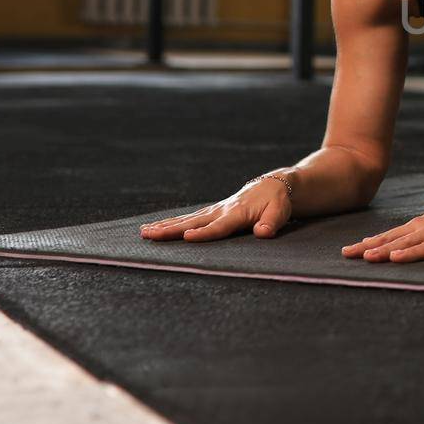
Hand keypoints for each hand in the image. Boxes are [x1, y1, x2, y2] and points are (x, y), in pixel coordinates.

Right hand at [139, 174, 293, 241]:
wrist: (273, 186)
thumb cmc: (277, 203)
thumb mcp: (279, 213)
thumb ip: (271, 223)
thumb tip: (263, 233)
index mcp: (237, 214)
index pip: (218, 227)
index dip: (204, 233)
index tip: (187, 237)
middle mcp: (221, 211)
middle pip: (193, 222)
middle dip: (170, 229)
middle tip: (149, 235)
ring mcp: (214, 210)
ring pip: (186, 219)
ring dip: (165, 226)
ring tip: (144, 232)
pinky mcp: (211, 211)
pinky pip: (189, 218)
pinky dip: (171, 222)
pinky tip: (156, 227)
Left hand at [342, 193, 423, 263]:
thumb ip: (403, 237)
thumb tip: (372, 245)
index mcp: (419, 226)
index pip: (389, 237)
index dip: (369, 245)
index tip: (347, 252)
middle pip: (404, 241)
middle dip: (383, 250)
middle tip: (363, 257)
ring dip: (412, 252)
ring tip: (395, 258)